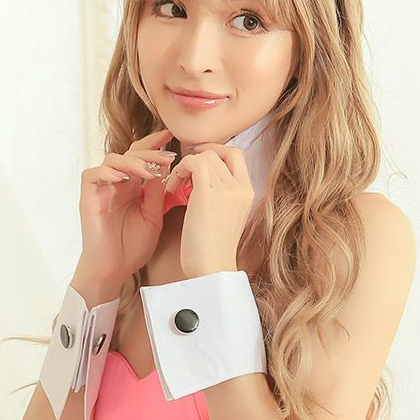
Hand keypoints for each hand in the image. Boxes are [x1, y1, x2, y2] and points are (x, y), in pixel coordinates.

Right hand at [77, 128, 176, 281]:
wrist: (114, 269)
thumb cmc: (132, 247)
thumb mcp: (153, 217)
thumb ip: (157, 193)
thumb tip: (166, 169)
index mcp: (134, 186)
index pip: (142, 156)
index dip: (154, 143)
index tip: (170, 135)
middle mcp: (117, 183)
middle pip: (129, 153)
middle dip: (149, 151)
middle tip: (167, 157)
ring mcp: (102, 189)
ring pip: (112, 159)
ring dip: (132, 162)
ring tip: (149, 172)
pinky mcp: (88, 198)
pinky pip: (92, 174)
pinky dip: (106, 172)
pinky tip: (123, 178)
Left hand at [164, 143, 254, 277]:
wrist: (212, 269)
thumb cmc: (213, 249)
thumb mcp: (227, 216)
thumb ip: (223, 195)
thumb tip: (204, 179)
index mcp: (248, 192)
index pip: (236, 154)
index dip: (215, 149)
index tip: (198, 158)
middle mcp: (240, 187)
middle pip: (217, 153)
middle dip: (195, 158)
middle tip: (181, 174)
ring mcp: (226, 190)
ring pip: (204, 157)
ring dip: (184, 166)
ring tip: (175, 185)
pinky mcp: (207, 195)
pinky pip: (193, 163)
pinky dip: (179, 169)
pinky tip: (172, 186)